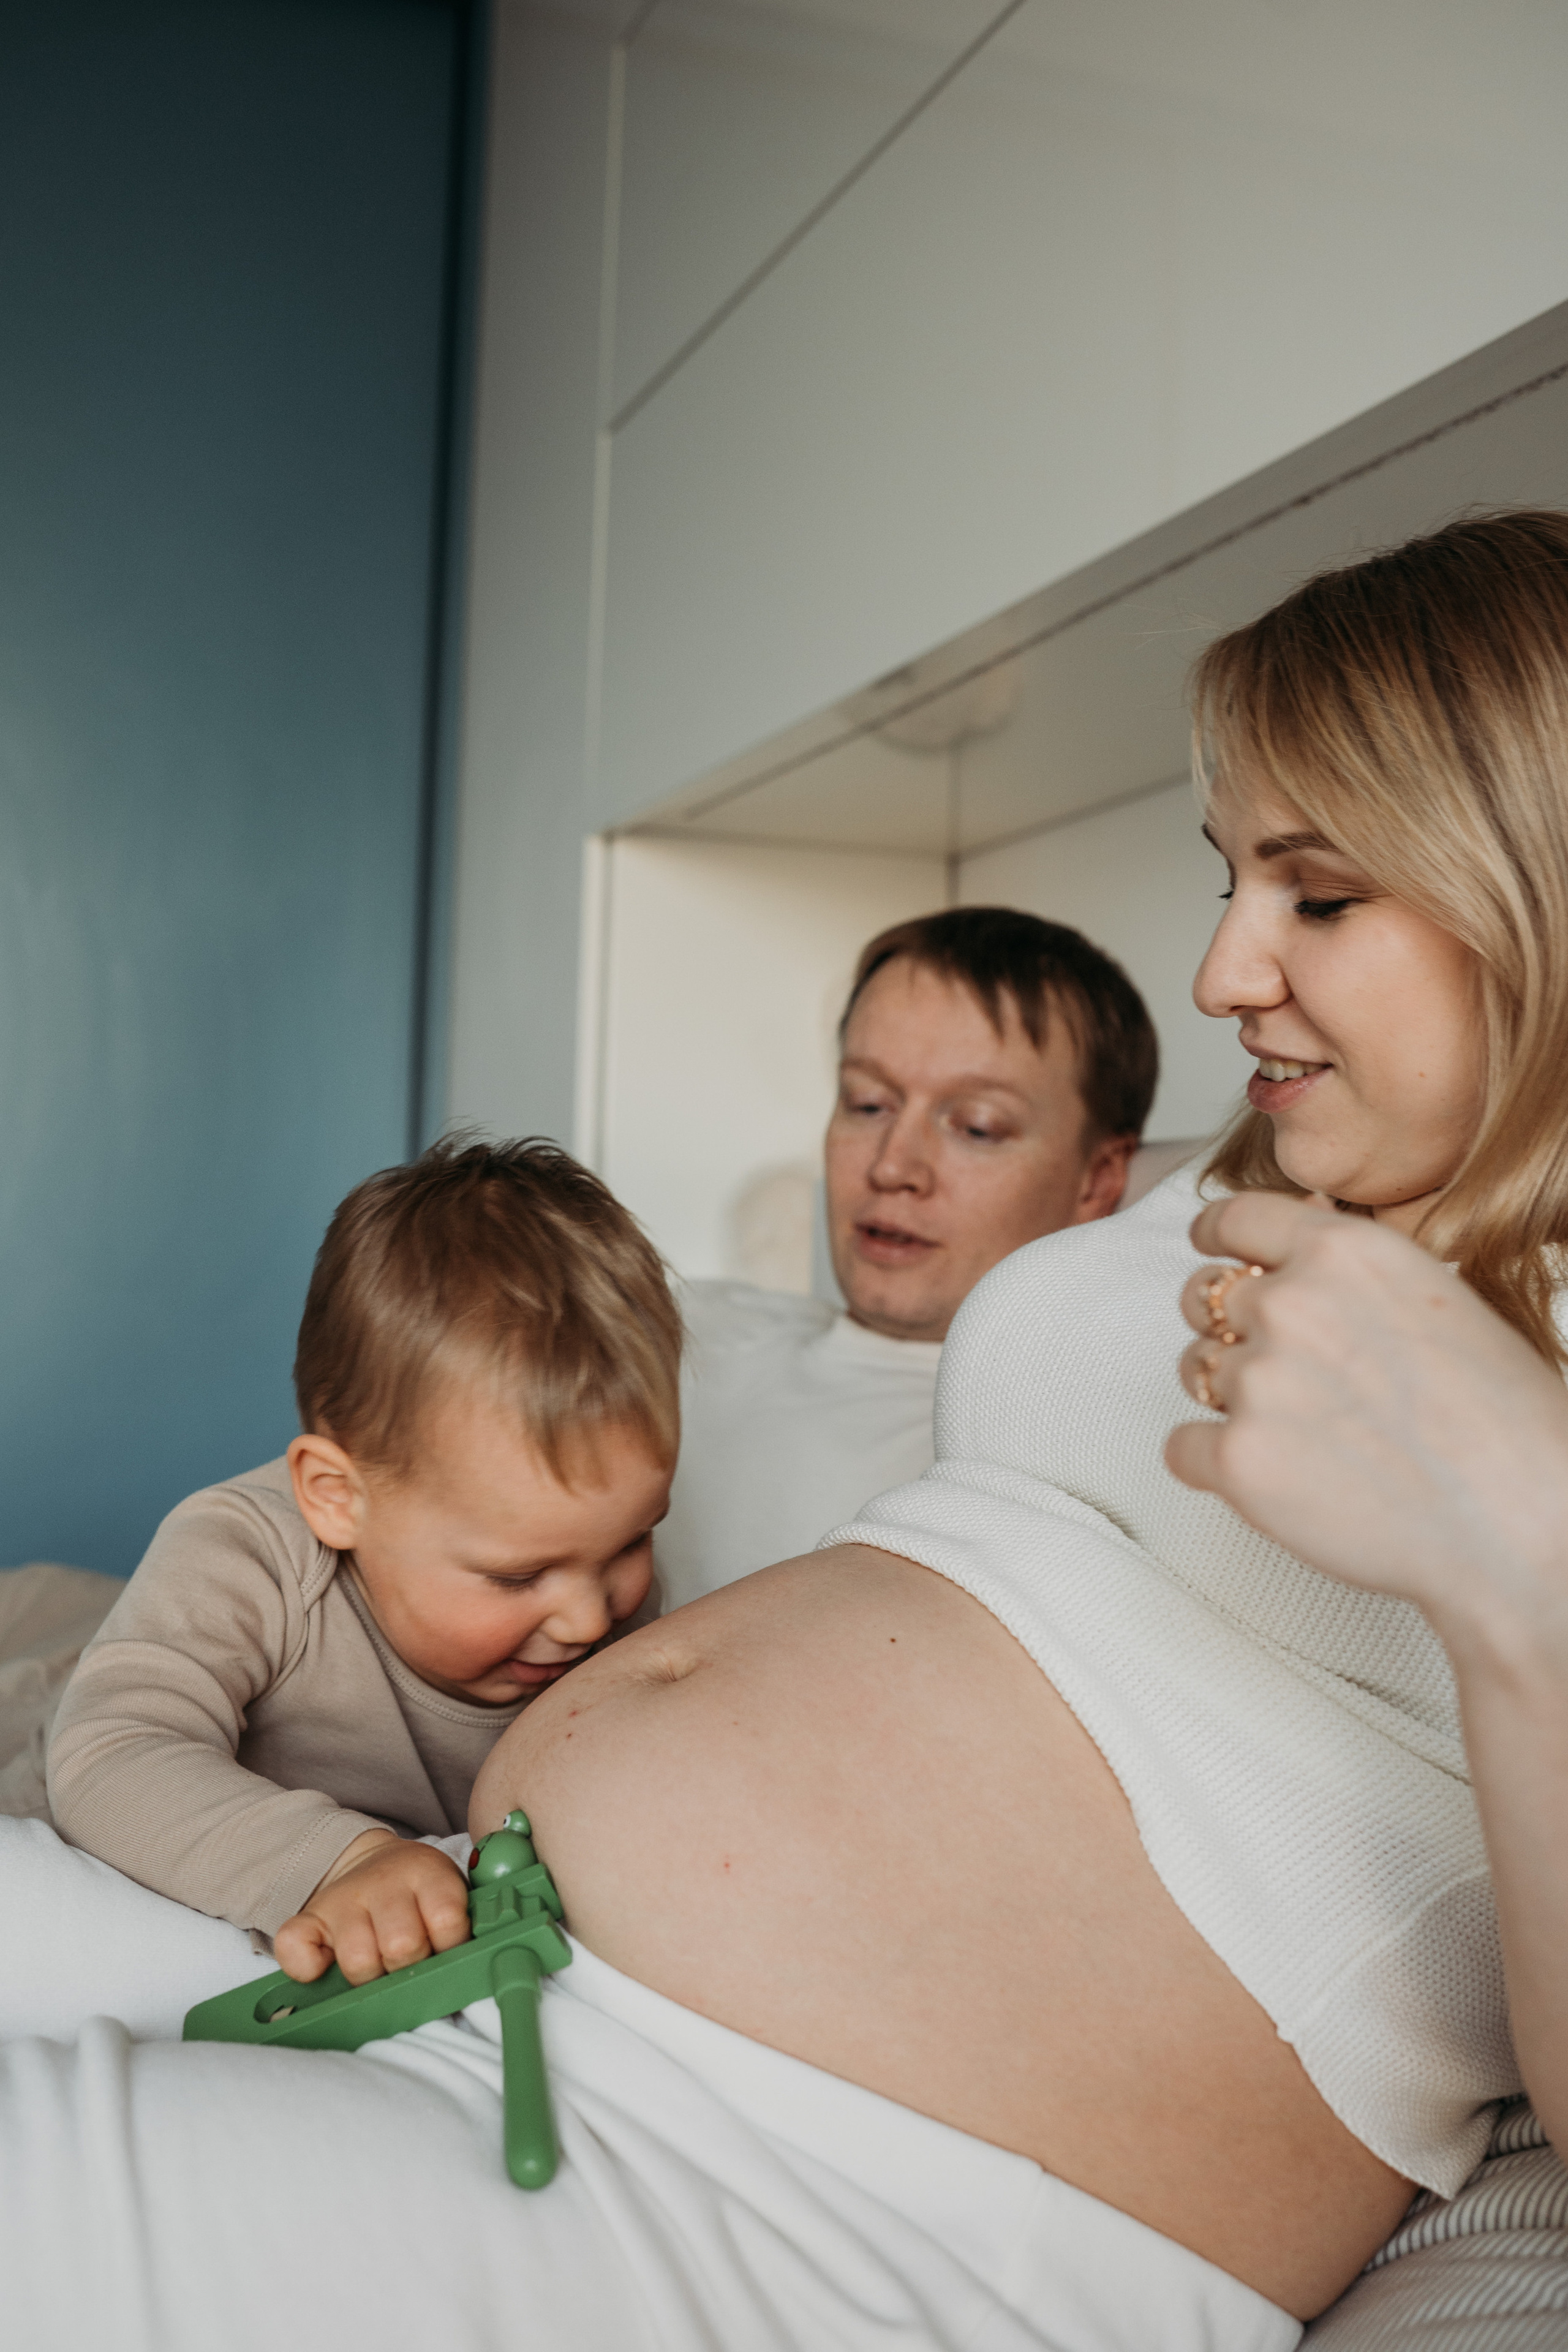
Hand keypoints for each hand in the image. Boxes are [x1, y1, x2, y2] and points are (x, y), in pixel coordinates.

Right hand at [274, 1829, 471, 1985]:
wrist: (377, 1862)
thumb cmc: (419, 1894)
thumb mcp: (448, 1893)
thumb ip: (458, 1924)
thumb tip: (465, 1967)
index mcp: (426, 1873)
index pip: (446, 1920)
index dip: (450, 1947)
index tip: (446, 1949)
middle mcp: (383, 1882)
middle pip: (402, 1946)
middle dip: (411, 1966)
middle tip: (410, 1960)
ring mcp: (343, 1898)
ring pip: (359, 1960)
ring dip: (372, 1975)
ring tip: (379, 1965)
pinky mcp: (308, 1917)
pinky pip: (294, 1947)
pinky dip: (308, 1968)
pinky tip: (325, 1967)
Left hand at [1164, 1191, 1567, 1644]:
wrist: (1520, 1521)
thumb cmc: (1504, 1422)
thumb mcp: (1439, 1302)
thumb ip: (1357, 1276)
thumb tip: (1299, 1255)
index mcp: (1345, 1251)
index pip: (1237, 1218)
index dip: (1216, 1236)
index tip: (1211, 1248)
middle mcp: (1291, 1304)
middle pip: (1204, 1296)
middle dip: (1226, 1327)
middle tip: (1273, 1369)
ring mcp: (1259, 1382)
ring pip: (1195, 1370)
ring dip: (1226, 1395)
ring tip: (1300, 1434)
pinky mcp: (1239, 1459)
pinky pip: (1182, 1449)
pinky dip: (1214, 1465)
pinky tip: (1275, 1481)